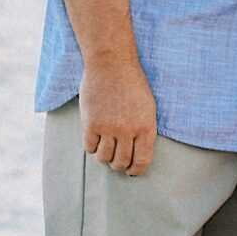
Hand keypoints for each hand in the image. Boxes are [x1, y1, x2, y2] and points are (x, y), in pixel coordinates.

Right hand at [81, 55, 156, 175]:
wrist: (111, 64)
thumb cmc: (132, 83)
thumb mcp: (148, 107)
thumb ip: (144, 129)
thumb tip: (138, 152)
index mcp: (146, 127)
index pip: (142, 161)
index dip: (136, 170)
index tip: (132, 171)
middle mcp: (127, 130)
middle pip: (121, 162)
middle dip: (119, 166)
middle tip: (116, 163)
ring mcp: (108, 128)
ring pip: (104, 158)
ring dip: (104, 158)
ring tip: (105, 151)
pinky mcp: (90, 123)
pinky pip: (89, 147)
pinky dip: (91, 147)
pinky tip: (94, 139)